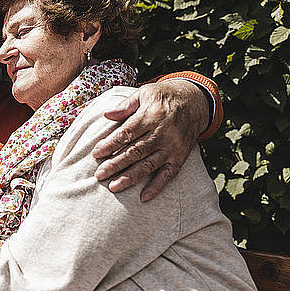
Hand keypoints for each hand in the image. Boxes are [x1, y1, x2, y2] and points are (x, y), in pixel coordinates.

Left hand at [92, 80, 208, 200]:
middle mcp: (162, 133)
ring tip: (113, 187)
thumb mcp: (144, 93)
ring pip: (149, 165)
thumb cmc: (162, 97)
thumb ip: (126, 105)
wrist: (194, 102)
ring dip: (130, 177)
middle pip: (135, 151)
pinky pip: (169, 174)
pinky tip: (143, 197)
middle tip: (99, 175)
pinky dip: (157, 186)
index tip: (95, 154)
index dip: (110, 144)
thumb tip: (106, 114)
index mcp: (151, 115)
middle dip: (116, 164)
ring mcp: (172, 146)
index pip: (127, 132)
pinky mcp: (180, 157)